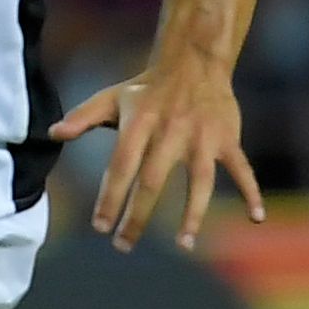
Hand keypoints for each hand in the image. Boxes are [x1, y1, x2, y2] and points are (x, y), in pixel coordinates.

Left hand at [52, 49, 264, 250]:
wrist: (194, 63)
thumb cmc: (145, 89)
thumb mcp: (111, 98)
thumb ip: (82, 117)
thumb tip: (52, 134)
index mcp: (139, 124)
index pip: (121, 166)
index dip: (110, 197)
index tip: (100, 226)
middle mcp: (171, 133)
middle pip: (153, 181)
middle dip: (138, 216)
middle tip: (123, 245)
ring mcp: (202, 138)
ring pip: (199, 182)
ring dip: (193, 214)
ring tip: (183, 244)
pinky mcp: (226, 140)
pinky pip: (242, 170)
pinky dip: (252, 192)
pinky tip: (255, 217)